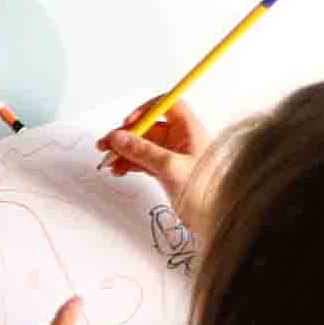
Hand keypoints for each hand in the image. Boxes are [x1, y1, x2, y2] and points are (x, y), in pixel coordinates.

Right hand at [97, 97, 209, 213]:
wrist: (216, 218)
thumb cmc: (206, 192)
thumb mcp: (170, 167)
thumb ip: (142, 151)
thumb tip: (120, 138)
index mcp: (189, 131)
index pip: (168, 106)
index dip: (147, 109)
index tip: (129, 122)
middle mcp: (181, 141)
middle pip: (149, 127)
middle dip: (126, 135)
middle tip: (107, 143)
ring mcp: (173, 157)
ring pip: (143, 146)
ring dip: (124, 151)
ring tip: (108, 161)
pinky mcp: (167, 172)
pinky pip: (144, 161)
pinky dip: (130, 164)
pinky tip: (119, 169)